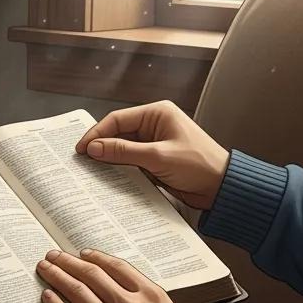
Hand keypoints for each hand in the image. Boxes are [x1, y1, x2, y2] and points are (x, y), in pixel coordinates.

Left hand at [37, 249, 200, 302]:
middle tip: (53, 255)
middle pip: (91, 275)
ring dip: (57, 277)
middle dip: (68, 262)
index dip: (96, 258)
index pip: (117, 267)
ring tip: (45, 268)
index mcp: (151, 296)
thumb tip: (142, 300)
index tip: (83, 254)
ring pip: (77, 291)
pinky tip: (47, 296)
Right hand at [75, 100, 228, 208]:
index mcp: (158, 114)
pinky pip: (129, 161)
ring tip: (92, 170)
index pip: (117, 119)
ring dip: (109, 159)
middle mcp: (154, 125)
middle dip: (100, 147)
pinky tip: (108, 177)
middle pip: (117, 133)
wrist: (222, 188)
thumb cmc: (200, 166)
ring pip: (121, 148)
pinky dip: (119, 168)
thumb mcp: (157, 157)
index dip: (96, 133)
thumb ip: (123, 151)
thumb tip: (94, 148)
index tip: (81, 149)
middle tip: (82, 161)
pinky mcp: (154, 159)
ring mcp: (153, 143)